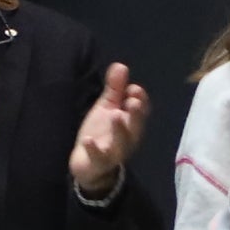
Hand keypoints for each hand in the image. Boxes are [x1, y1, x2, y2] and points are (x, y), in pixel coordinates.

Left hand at [71, 63, 150, 193]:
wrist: (89, 164)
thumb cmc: (102, 133)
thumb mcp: (107, 108)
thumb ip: (114, 89)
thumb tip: (120, 65)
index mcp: (130, 122)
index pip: (141, 110)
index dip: (139, 100)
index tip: (132, 88)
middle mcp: (127, 137)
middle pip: (136, 125)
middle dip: (136, 113)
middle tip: (133, 101)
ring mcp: (114, 151)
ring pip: (122, 142)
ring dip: (120, 129)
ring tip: (116, 115)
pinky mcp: (99, 162)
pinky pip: (99, 157)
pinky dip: (94, 149)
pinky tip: (88, 140)